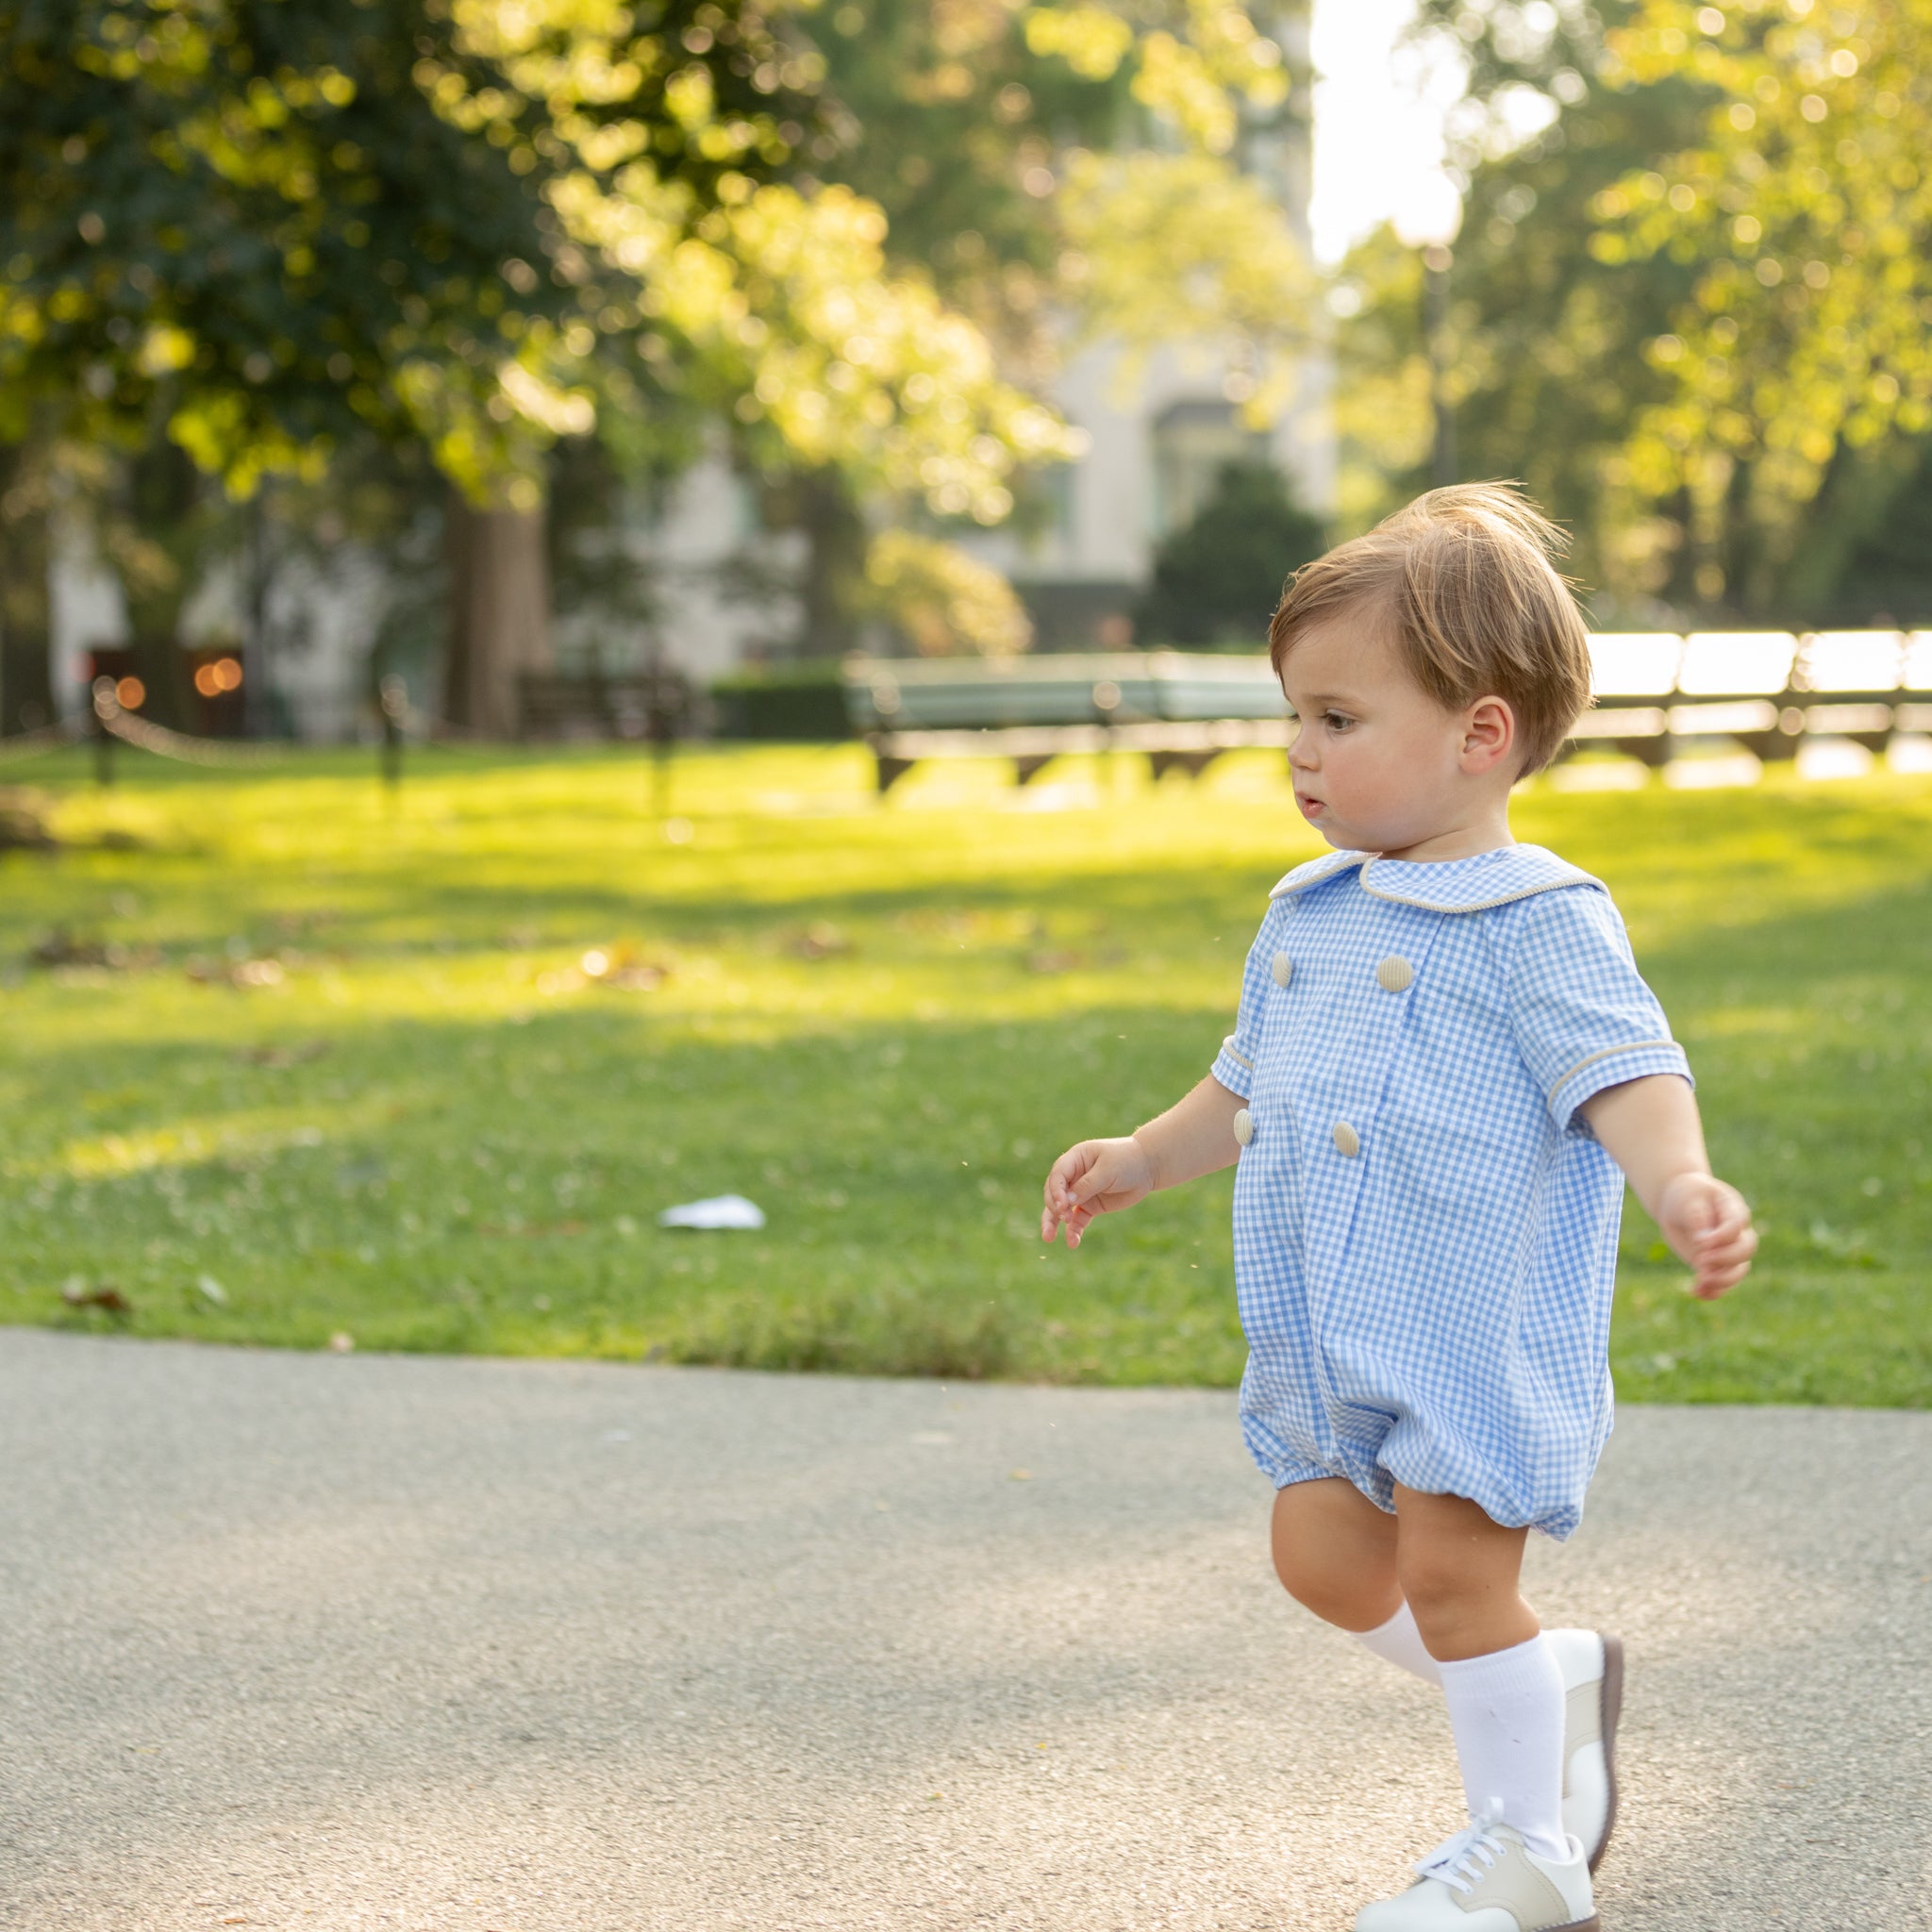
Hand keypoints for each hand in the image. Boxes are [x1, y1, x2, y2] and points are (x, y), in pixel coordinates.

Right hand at [1039, 1136, 1154, 1247]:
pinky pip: (1077, 1221)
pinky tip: (1072, 1242)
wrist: (1147, 1167)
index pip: (1058, 1175)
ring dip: (1053, 1223)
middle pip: (1054, 1193)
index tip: (1062, 1205)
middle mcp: (1073, 1176)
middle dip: (1054, 1207)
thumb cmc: (1126, 1160)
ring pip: (1060, 1209)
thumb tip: (1066, 1202)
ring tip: (1048, 1238)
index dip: (1056, 1190)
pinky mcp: (1090, 1207)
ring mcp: (1081, 1193)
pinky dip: (1073, 1231)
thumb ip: (1087, 1185)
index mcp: (1074, 1159)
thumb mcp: (1107, 1170)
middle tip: (1064, 1217)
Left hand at [1655, 1171, 1755, 1298]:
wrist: (1678, 1204)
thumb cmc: (1686, 1197)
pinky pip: (1725, 1282)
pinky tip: (1696, 1292)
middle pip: (1745, 1249)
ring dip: (1722, 1280)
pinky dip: (1714, 1291)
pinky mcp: (1719, 1264)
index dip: (1721, 1237)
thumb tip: (1704, 1245)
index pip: (1736, 1225)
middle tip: (1700, 1260)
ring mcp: (1730, 1249)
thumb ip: (1697, 1219)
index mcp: (1733, 1208)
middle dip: (1725, 1259)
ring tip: (1699, 1283)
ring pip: (1739, 1269)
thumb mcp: (1688, 1200)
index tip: (1699, 1242)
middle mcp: (1738, 1231)